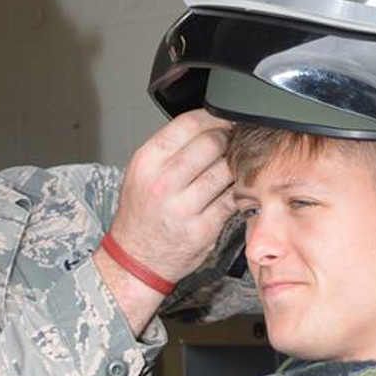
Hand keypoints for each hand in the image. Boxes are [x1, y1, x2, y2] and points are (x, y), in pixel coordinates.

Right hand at [109, 108, 236, 286]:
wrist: (137, 257)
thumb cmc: (142, 213)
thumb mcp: (142, 173)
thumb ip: (170, 149)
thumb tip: (207, 125)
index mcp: (147, 162)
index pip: (187, 125)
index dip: (213, 117)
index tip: (224, 119)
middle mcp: (163, 184)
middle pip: (211, 144)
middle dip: (228, 139)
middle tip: (233, 142)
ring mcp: (184, 208)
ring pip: (225, 171)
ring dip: (235, 165)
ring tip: (233, 165)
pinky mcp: (204, 229)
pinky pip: (231, 200)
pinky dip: (238, 192)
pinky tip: (234, 189)